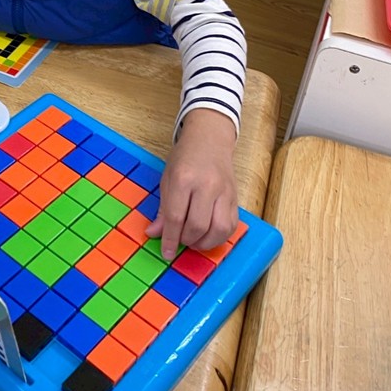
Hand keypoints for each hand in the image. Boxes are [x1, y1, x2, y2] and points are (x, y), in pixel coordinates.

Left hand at [145, 108, 238, 260]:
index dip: (170, 239)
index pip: (176, 216)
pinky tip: (208, 235)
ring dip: (205, 242)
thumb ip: (162, 208)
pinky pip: (231, 226)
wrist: (210, 139)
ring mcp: (224, 192)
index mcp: (184, 178)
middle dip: (186, 240)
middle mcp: (207, 185)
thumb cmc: (185, 157)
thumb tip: (154, 233)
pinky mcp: (236, 197)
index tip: (166, 252)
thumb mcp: (167, 179)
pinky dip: (219, 237)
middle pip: (198, 225)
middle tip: (180, 240)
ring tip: (194, 240)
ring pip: (219, 229)